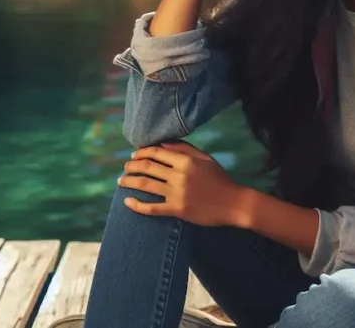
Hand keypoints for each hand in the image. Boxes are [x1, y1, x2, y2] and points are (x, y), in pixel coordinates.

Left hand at [119, 142, 242, 226]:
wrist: (234, 203)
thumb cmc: (220, 179)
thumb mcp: (205, 158)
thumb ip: (184, 149)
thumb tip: (162, 144)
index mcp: (185, 160)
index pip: (156, 153)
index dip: (141, 153)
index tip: (134, 155)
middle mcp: (178, 175)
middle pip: (147, 167)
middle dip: (132, 166)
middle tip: (125, 168)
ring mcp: (176, 193)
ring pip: (145, 185)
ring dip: (129, 181)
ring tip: (121, 181)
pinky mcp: (177, 209)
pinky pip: (152, 208)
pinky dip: (137, 205)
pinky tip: (127, 202)